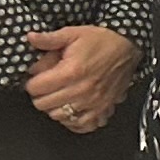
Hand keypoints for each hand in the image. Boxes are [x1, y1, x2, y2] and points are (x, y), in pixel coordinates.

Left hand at [20, 25, 136, 131]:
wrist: (128, 47)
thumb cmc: (102, 41)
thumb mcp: (73, 34)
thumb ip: (49, 39)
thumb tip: (31, 38)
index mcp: (71, 72)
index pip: (35, 88)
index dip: (31, 82)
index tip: (36, 77)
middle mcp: (81, 91)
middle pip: (43, 105)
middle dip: (40, 95)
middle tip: (46, 86)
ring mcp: (93, 103)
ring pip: (59, 117)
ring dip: (55, 108)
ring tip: (59, 96)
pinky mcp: (103, 109)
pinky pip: (83, 126)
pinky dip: (74, 121)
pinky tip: (72, 110)